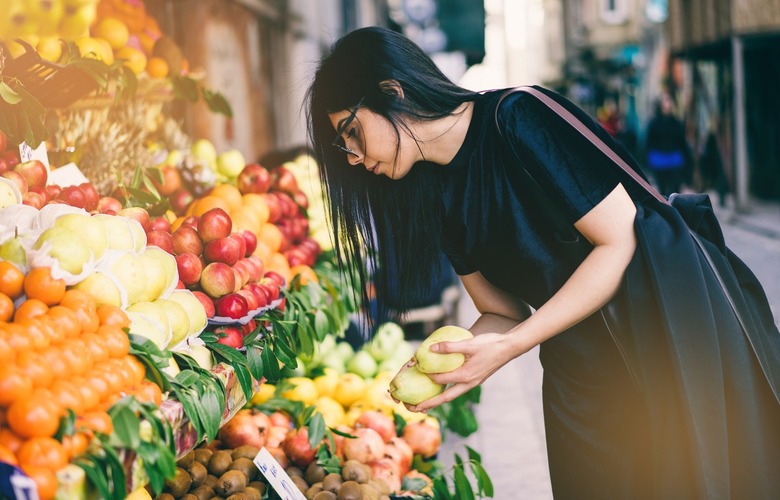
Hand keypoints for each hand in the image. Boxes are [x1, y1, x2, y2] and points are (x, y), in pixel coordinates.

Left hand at [404, 332, 526, 411]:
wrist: (510, 347)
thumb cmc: (490, 344)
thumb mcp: (469, 344)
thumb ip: (449, 347)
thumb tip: (431, 349)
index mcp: (466, 376)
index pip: (441, 380)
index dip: (426, 375)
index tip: (415, 369)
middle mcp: (469, 383)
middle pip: (445, 398)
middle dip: (429, 404)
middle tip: (414, 409)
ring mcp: (473, 383)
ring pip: (452, 395)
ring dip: (438, 400)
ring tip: (425, 403)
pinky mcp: (475, 379)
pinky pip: (457, 389)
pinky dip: (447, 391)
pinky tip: (441, 386)